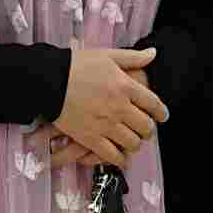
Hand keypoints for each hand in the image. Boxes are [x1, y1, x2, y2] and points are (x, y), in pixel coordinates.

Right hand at [23, 44, 169, 170]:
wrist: (50, 81)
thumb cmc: (78, 65)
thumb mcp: (107, 55)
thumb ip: (132, 57)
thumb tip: (154, 53)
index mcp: (125, 86)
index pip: (153, 104)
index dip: (161, 112)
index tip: (162, 117)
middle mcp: (120, 108)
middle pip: (146, 127)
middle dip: (148, 129)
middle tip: (146, 129)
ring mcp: (106, 125)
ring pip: (132, 143)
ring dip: (135, 143)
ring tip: (132, 140)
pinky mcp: (91, 139)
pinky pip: (113, 156)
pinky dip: (120, 159)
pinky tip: (121, 157)